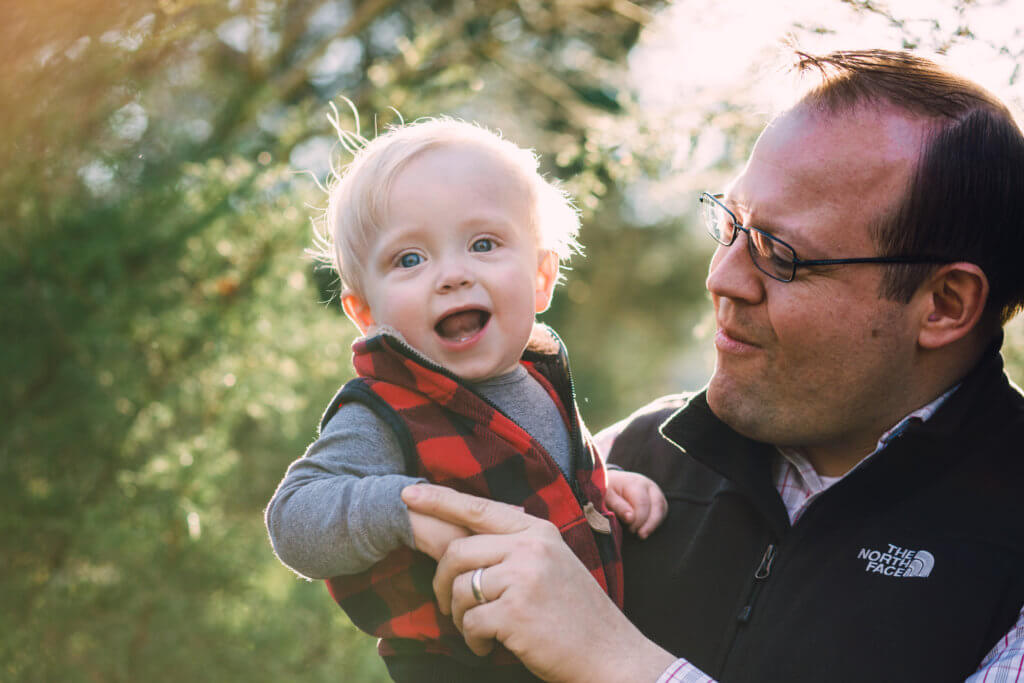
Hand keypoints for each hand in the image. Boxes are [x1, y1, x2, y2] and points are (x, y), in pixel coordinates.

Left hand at [401, 484, 674, 682]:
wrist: (611, 654)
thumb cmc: (576, 614)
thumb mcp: (554, 563)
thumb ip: (516, 547)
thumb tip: (463, 540)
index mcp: (538, 531)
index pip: (478, 508)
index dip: (439, 500)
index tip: (409, 496)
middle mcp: (530, 547)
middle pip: (457, 552)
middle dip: (441, 582)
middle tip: (447, 605)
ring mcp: (523, 579)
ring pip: (461, 589)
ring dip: (459, 616)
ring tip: (478, 630)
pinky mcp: (516, 613)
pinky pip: (470, 622)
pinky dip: (472, 640)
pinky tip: (487, 647)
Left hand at [604, 470, 667, 538]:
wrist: (612, 482)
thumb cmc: (608, 490)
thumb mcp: (607, 496)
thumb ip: (618, 506)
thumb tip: (630, 518)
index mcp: (635, 483)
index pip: (642, 503)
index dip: (638, 519)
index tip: (630, 529)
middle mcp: (649, 485)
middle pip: (657, 505)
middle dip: (650, 523)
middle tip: (640, 535)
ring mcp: (655, 492)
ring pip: (662, 508)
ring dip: (654, 524)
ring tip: (643, 534)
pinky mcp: (658, 499)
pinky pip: (662, 511)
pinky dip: (656, 522)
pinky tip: (646, 529)